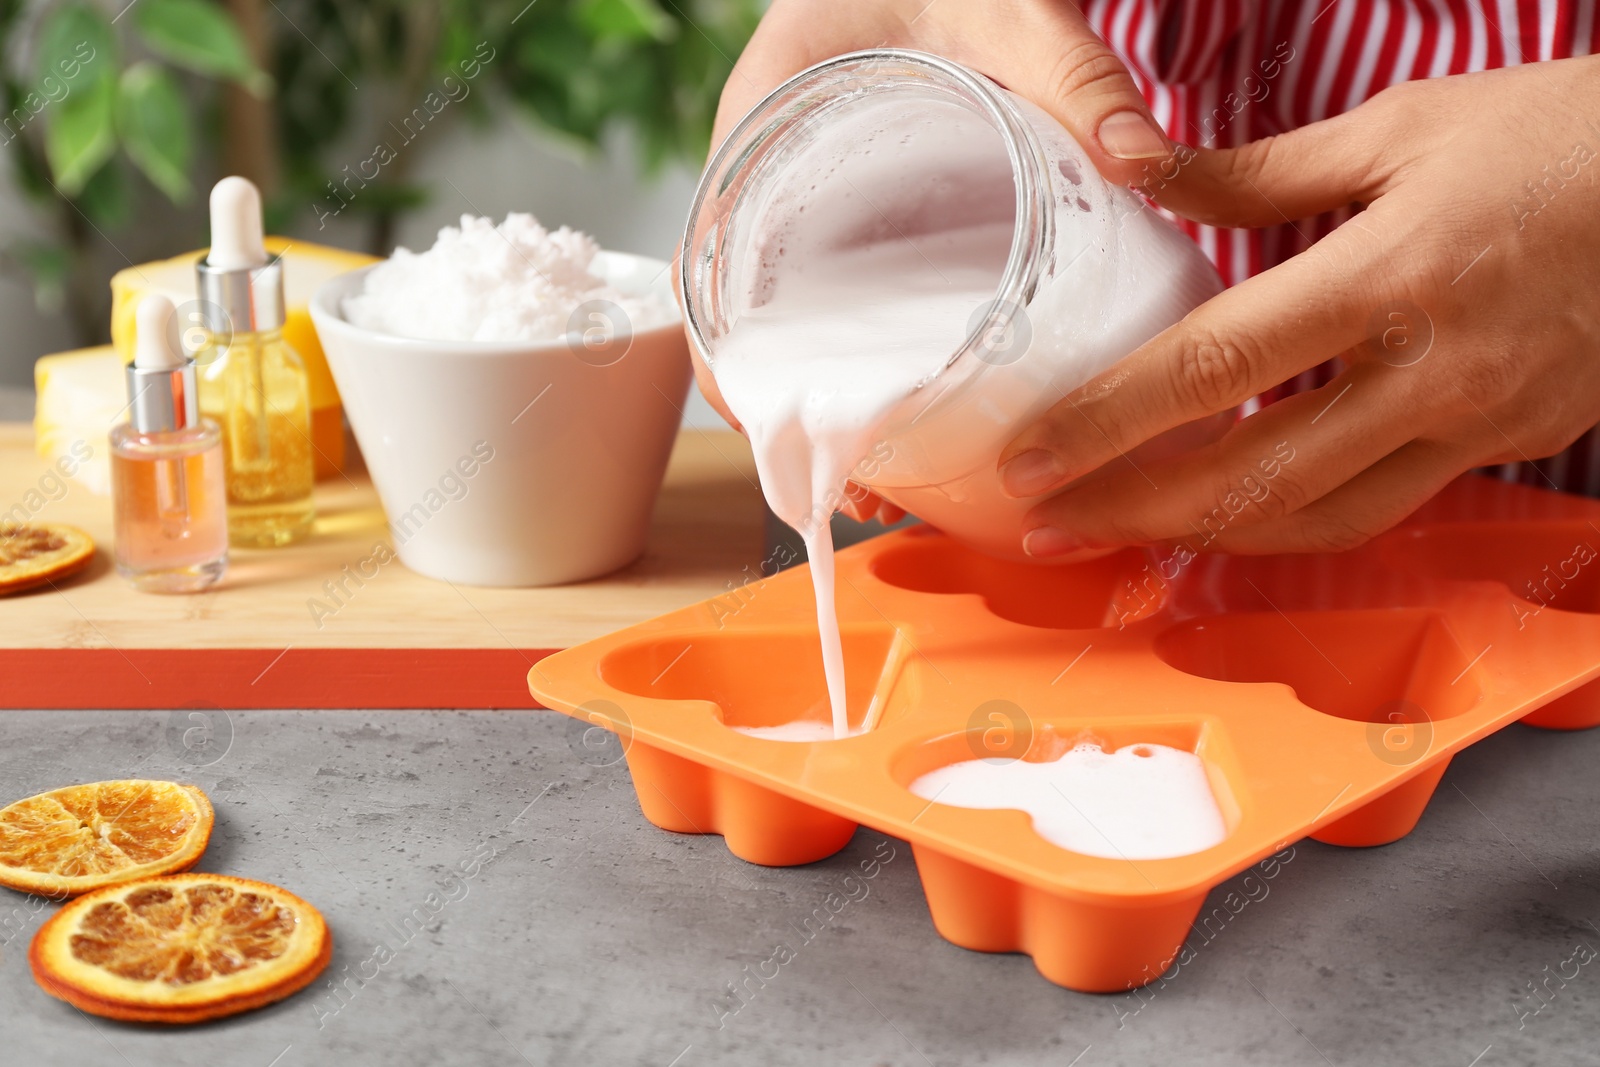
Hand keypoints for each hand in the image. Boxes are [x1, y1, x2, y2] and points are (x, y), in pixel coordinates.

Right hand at [692, 0, 1172, 525]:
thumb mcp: (1008, 11)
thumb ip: (1072, 73)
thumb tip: (1140, 160)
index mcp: (763, 127)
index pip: (703, 265)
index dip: (725, 364)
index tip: (778, 434)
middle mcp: (767, 181)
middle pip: (742, 324)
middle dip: (790, 418)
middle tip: (862, 486)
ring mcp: (804, 211)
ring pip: (786, 330)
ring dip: (827, 409)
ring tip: (895, 483)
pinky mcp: (848, 226)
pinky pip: (831, 309)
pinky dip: (858, 370)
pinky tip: (917, 418)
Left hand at [999, 57, 1599, 556]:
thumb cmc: (1565, 137)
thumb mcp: (1404, 127)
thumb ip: (1256, 171)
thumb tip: (1138, 170)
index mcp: (1385, 275)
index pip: (1209, 370)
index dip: (1105, 425)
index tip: (1031, 460)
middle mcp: (1427, 372)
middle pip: (1246, 475)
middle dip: (1131, 511)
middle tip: (1047, 528)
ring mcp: (1474, 424)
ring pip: (1314, 518)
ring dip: (1205, 535)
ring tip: (1124, 533)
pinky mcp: (1505, 449)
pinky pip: (1379, 510)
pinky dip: (1294, 521)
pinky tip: (1234, 513)